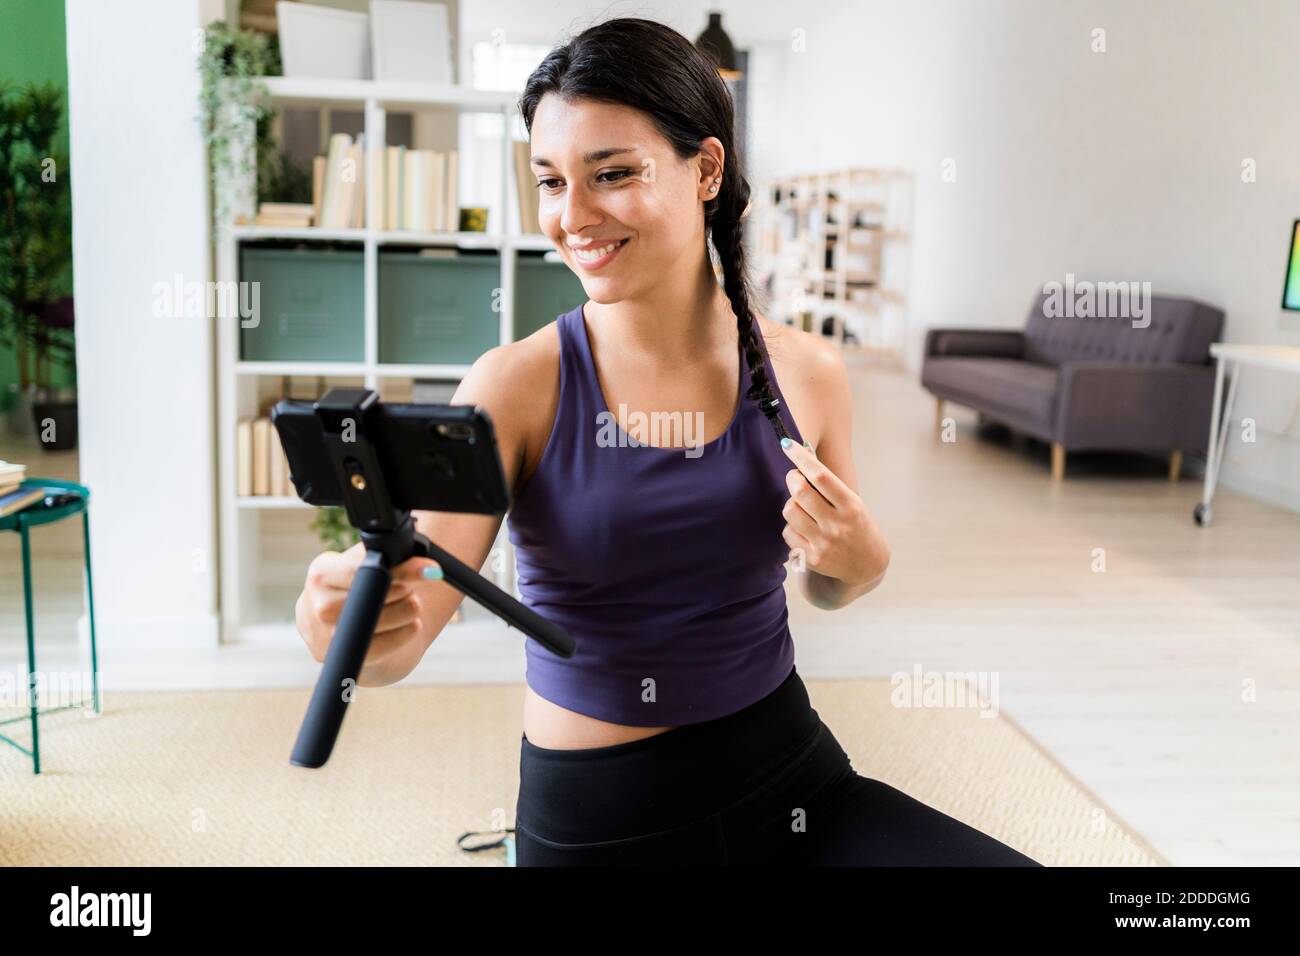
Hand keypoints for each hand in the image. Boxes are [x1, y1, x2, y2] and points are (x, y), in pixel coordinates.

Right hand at [296, 541, 441, 665]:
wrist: (340, 630)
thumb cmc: (357, 589)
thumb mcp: (362, 565)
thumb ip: (386, 557)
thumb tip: (426, 566)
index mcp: (321, 573)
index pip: (367, 567)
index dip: (403, 569)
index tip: (430, 570)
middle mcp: (318, 605)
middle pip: (378, 593)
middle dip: (404, 588)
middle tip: (408, 588)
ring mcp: (327, 636)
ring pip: (385, 618)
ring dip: (408, 609)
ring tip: (407, 605)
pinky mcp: (343, 658)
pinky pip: (386, 645)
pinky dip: (406, 632)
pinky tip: (410, 624)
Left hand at [779, 438, 882, 587]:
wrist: (867, 566)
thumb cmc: (857, 527)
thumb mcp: (854, 505)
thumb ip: (830, 489)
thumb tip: (802, 460)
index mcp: (851, 506)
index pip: (821, 476)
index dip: (801, 457)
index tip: (788, 444)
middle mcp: (837, 525)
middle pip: (800, 492)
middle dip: (792, 478)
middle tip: (795, 477)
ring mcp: (823, 543)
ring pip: (790, 511)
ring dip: (792, 504)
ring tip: (803, 507)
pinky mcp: (811, 558)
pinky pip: (788, 533)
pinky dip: (791, 526)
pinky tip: (803, 528)